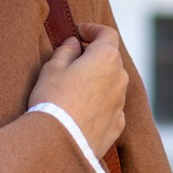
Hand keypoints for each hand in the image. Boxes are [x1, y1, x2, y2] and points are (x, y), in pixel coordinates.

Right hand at [29, 23, 127, 154]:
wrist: (59, 143)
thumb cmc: (53, 100)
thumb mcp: (52, 69)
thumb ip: (66, 51)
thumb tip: (74, 44)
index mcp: (106, 58)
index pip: (107, 34)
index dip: (93, 29)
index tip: (80, 31)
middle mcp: (120, 78)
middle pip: (111, 59)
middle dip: (95, 55)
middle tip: (74, 58)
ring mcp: (120, 103)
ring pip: (113, 84)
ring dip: (99, 80)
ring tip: (75, 87)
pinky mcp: (118, 125)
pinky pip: (111, 107)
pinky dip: (100, 103)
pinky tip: (82, 110)